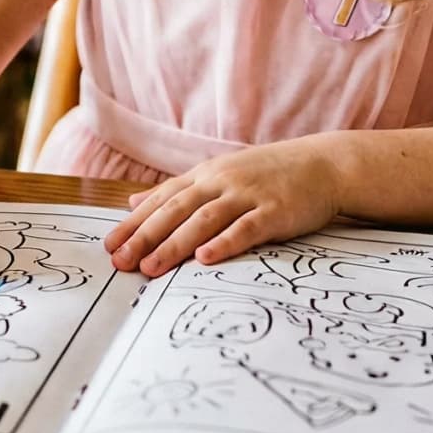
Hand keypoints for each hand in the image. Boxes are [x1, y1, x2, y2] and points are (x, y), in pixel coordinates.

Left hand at [105, 140, 341, 275]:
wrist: (323, 165)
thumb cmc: (268, 175)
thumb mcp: (218, 176)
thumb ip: (177, 192)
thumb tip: (133, 202)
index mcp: (204, 176)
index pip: (161, 200)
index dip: (134, 223)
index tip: (109, 246)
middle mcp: (221, 182)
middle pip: (175, 210)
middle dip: (145, 237)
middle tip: (120, 262)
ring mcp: (247, 195)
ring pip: (203, 220)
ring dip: (175, 244)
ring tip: (151, 267)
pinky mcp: (274, 211)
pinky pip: (246, 228)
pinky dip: (224, 242)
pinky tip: (205, 258)